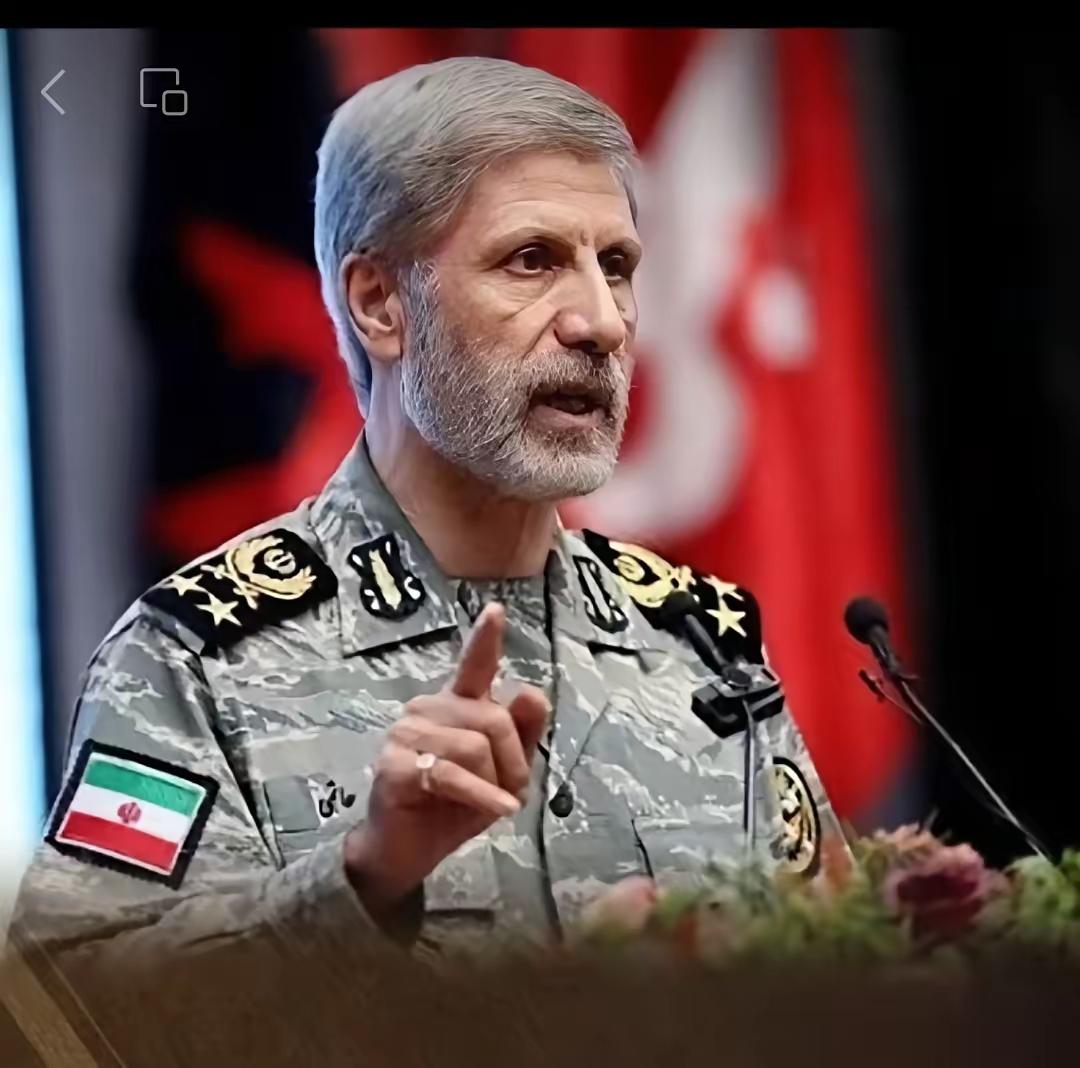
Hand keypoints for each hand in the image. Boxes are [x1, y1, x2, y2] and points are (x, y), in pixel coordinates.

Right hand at [344, 602, 549, 915]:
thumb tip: (533, 693)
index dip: (485, 638)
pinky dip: (482, 795)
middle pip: (494, 719)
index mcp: (455, 705)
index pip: (473, 665)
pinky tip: (498, 811)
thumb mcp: (499, 774)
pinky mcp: (395, 766)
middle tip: (511, 794)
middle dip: (514, 761)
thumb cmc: (451, 808)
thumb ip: (520, 735)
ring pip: (476, 746)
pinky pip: (453, 774)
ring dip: (496, 784)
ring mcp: (407, 734)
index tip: (496, 610)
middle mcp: (428, 709)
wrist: (404, 853)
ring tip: (492, 805)